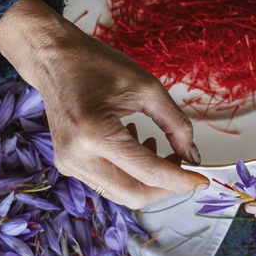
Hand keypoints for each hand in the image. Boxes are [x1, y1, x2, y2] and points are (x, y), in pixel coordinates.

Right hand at [0, 0, 208, 208]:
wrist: (53, 59)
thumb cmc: (97, 65)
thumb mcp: (147, 87)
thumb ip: (176, 124)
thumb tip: (193, 157)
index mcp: (96, 134)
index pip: (148, 172)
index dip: (180, 180)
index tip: (203, 179)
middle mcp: (78, 156)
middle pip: (134, 195)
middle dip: (164, 187)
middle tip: (181, 163)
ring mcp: (69, 164)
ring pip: (121, 194)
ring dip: (147, 179)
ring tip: (153, 144)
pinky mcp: (67, 165)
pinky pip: (108, 183)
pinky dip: (129, 173)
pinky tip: (133, 144)